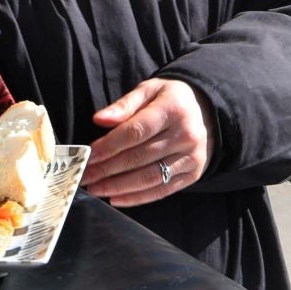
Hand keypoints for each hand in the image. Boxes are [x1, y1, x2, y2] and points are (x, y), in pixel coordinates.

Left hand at [83, 77, 214, 207]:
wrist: (205, 111)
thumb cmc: (170, 100)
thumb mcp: (149, 91)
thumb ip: (124, 105)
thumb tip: (99, 120)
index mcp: (173, 109)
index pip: (135, 131)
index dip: (109, 146)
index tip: (88, 156)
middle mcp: (186, 134)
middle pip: (140, 157)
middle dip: (108, 169)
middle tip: (85, 176)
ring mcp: (192, 156)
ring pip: (149, 177)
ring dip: (118, 186)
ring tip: (96, 189)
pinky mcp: (193, 173)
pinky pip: (162, 190)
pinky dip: (137, 197)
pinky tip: (116, 198)